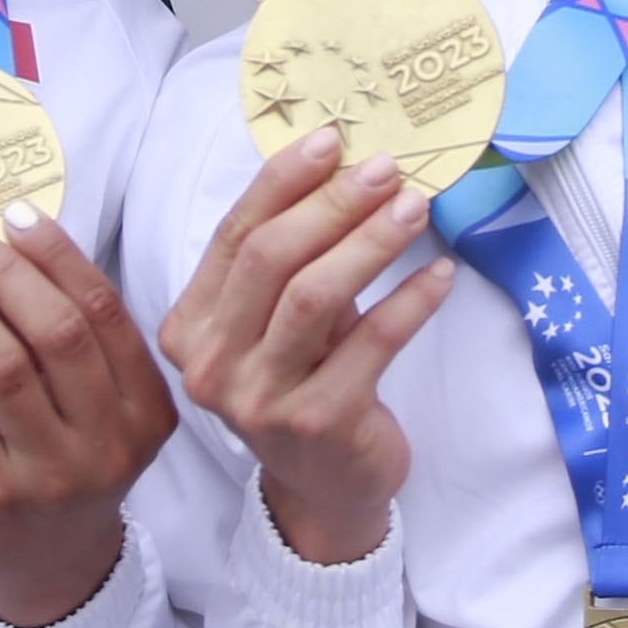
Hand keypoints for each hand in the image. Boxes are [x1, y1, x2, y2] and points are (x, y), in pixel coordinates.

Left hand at [0, 204, 179, 627]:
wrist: (57, 566)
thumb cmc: (77, 465)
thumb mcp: (107, 410)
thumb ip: (81, 341)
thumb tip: (18, 243)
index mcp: (148, 410)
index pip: (104, 313)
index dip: (58, 256)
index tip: (18, 216)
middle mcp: (109, 441)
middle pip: (57, 333)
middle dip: (7, 273)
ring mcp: (52, 471)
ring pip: (4, 365)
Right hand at [154, 128, 451, 567]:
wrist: (327, 487)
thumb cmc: (304, 381)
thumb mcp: (276, 323)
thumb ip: (288, 260)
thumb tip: (343, 163)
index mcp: (189, 326)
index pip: (233, 235)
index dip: (281, 181)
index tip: (331, 140)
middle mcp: (211, 364)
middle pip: (270, 259)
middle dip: (331, 204)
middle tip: (385, 168)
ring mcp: (260, 398)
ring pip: (314, 296)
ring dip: (370, 242)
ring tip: (415, 207)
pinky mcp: (318, 423)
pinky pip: (371, 343)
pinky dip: (409, 301)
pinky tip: (439, 273)